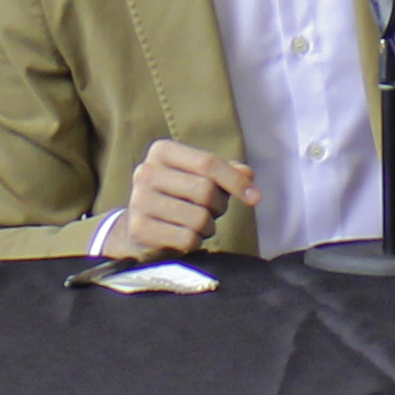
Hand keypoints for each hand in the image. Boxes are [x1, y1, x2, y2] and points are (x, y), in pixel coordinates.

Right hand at [112, 137, 252, 259]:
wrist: (141, 230)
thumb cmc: (178, 199)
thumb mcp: (201, 180)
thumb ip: (225, 174)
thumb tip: (248, 174)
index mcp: (162, 151)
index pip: (207, 162)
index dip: (236, 181)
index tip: (255, 197)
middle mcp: (146, 172)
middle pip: (204, 190)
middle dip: (218, 206)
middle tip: (211, 212)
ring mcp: (139, 201)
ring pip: (197, 218)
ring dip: (207, 227)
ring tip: (195, 226)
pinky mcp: (139, 229)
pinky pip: (186, 239)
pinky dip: (194, 243)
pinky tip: (183, 239)